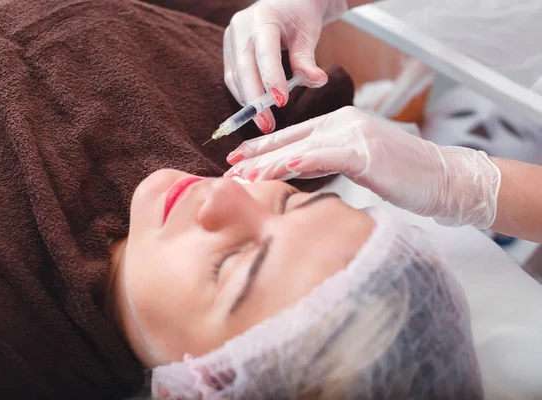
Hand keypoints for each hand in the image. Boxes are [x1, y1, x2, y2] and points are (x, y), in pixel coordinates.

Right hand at [223, 0, 346, 132]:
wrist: (287, 3)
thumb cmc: (300, 15)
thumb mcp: (307, 34)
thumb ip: (307, 59)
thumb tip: (318, 81)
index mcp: (262, 17)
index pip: (264, 52)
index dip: (271, 79)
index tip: (281, 102)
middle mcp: (240, 27)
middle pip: (243, 68)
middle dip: (255, 100)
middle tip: (267, 124)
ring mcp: (231, 39)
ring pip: (234, 77)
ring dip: (248, 102)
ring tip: (265, 123)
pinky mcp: (229, 52)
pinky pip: (233, 79)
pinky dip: (244, 96)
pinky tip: (256, 110)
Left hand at [225, 107, 500, 228]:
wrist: (444, 177)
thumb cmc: (402, 175)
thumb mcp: (358, 164)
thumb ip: (327, 162)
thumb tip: (296, 171)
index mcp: (340, 124)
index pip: (293, 136)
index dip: (264, 147)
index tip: (238, 160)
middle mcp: (343, 123)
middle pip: (291, 140)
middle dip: (257, 155)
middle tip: (228, 169)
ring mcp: (355, 135)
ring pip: (302, 148)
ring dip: (269, 163)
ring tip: (243, 176)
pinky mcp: (366, 152)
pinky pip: (326, 157)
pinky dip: (303, 163)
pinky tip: (282, 169)